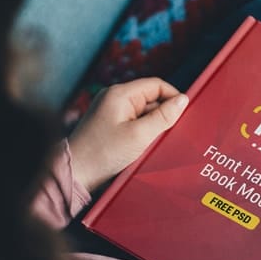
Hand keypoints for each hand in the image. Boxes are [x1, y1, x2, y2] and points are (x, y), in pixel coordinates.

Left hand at [67, 78, 188, 191]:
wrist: (75, 174)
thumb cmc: (103, 154)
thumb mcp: (140, 135)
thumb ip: (164, 116)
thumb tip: (183, 100)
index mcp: (120, 93)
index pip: (156, 85)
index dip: (173, 97)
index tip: (185, 114)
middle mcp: (114, 98)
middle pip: (150, 99)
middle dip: (163, 115)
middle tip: (170, 134)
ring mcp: (110, 112)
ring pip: (143, 113)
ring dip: (153, 127)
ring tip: (154, 144)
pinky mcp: (109, 126)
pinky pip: (134, 123)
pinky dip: (143, 133)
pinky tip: (144, 148)